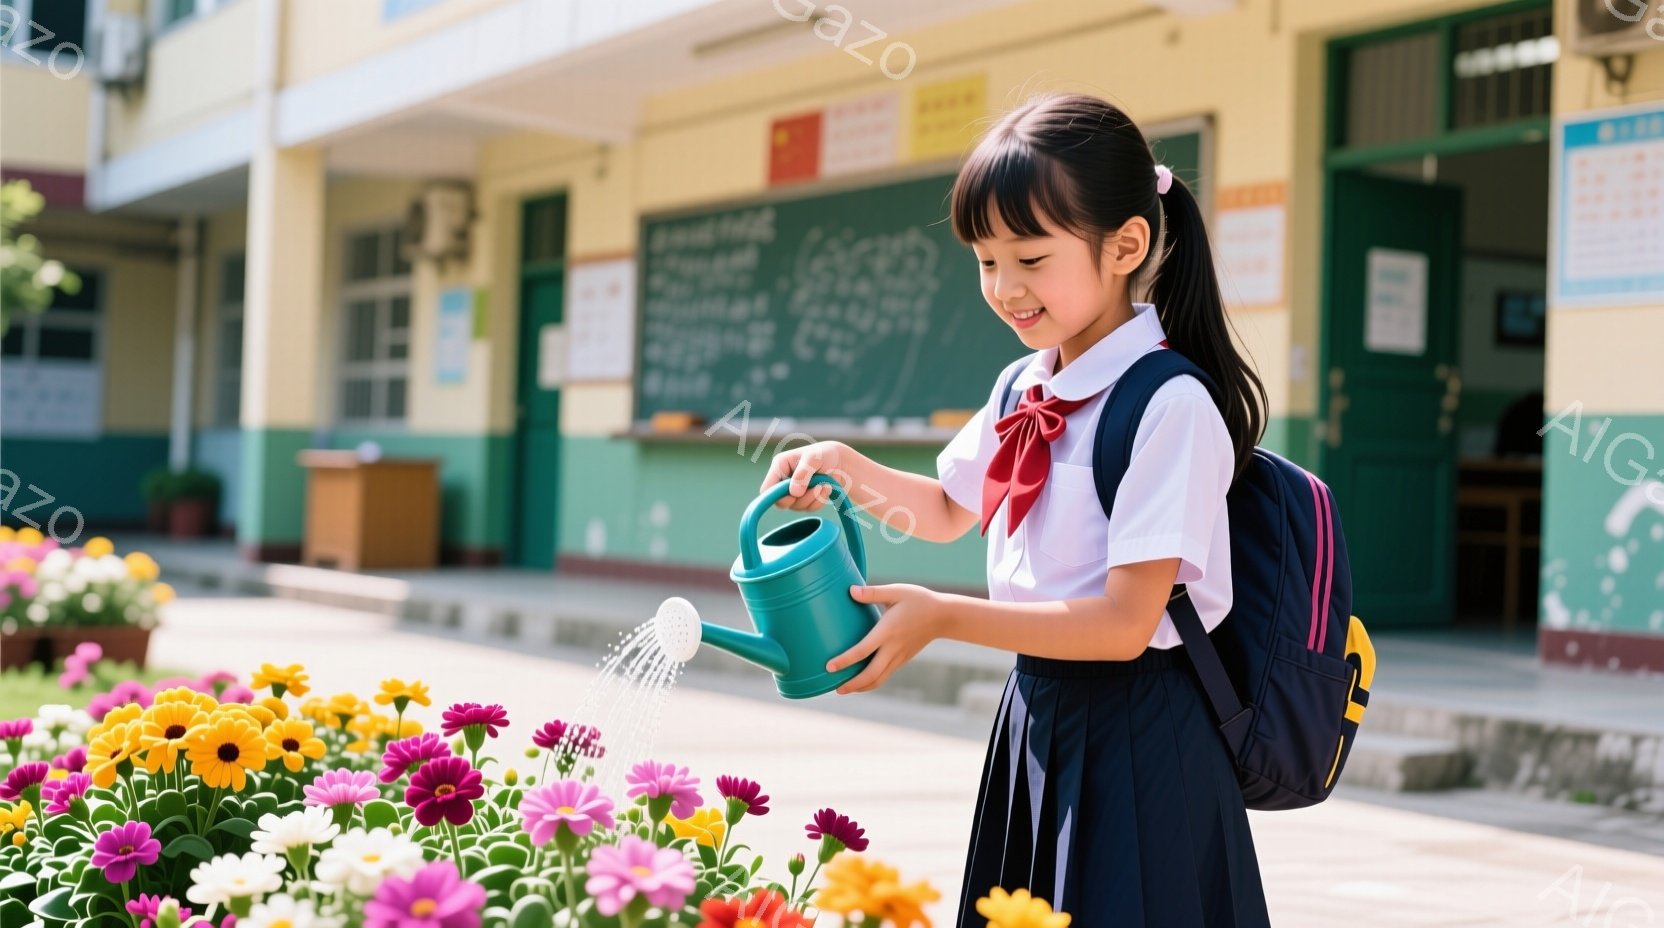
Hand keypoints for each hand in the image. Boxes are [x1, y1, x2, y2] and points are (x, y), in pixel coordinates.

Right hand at [760, 440, 850, 510]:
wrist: (842, 462)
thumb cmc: (825, 454)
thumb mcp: (814, 459)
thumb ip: (802, 474)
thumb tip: (794, 493)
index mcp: (780, 466)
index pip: (767, 489)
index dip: (775, 496)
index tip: (793, 495)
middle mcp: (784, 480)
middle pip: (780, 502)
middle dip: (799, 498)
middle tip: (814, 488)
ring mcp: (794, 491)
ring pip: (796, 506)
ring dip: (812, 498)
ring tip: (825, 484)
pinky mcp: (805, 499)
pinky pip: (809, 508)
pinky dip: (819, 500)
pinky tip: (827, 488)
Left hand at [827, 584, 947, 693]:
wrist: (943, 616)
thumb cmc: (918, 600)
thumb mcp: (896, 591)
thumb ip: (872, 592)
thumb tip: (850, 590)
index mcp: (888, 631)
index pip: (863, 651)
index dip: (845, 661)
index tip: (829, 667)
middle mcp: (893, 648)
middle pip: (871, 674)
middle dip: (852, 684)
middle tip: (835, 688)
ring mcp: (899, 656)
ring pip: (879, 679)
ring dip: (861, 687)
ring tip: (844, 689)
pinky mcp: (903, 659)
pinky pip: (885, 675)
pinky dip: (872, 682)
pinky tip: (862, 682)